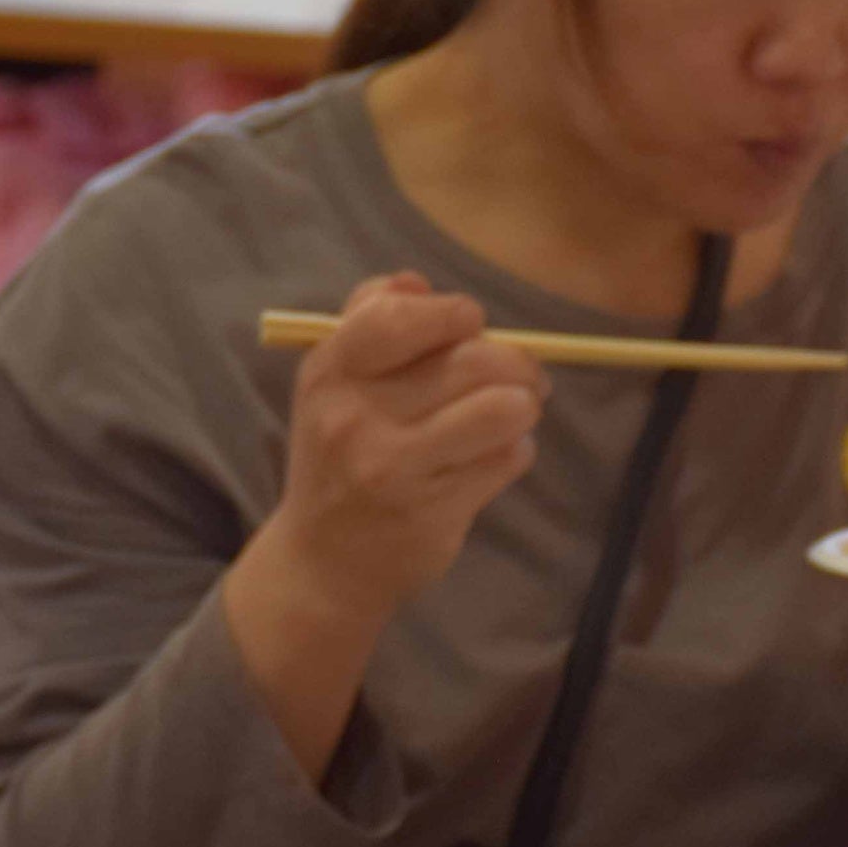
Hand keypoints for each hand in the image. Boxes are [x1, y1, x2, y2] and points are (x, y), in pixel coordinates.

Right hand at [246, 274, 547, 627]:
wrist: (323, 563)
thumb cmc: (339, 455)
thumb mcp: (332, 384)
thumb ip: (369, 322)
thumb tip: (416, 283)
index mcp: (330, 374)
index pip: (397, 318)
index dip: (452, 312)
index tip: (471, 323)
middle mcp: (356, 420)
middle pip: (471, 361)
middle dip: (516, 362)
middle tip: (524, 375)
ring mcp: (395, 471)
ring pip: (501, 411)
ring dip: (524, 405)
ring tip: (518, 411)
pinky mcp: (434, 513)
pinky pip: (507, 459)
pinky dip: (516, 450)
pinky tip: (496, 455)